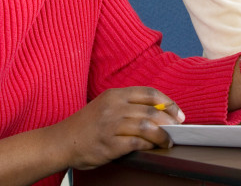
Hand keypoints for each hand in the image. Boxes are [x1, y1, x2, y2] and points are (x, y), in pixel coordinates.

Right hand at [58, 87, 183, 169]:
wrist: (61, 141)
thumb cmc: (87, 125)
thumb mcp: (106, 105)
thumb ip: (128, 105)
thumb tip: (159, 111)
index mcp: (115, 94)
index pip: (150, 93)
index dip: (168, 102)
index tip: (178, 113)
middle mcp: (114, 107)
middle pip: (152, 110)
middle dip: (170, 121)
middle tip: (178, 129)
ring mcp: (111, 125)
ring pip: (148, 127)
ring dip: (163, 135)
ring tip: (168, 141)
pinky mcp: (109, 144)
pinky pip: (137, 142)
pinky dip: (150, 145)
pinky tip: (153, 148)